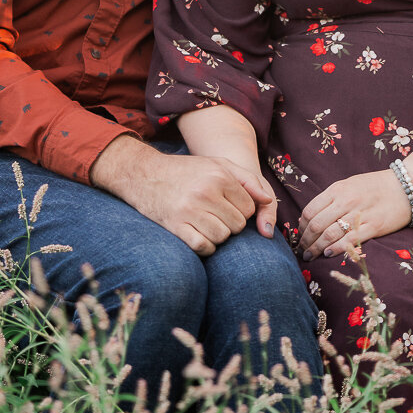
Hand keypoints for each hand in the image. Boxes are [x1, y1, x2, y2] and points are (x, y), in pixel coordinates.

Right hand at [92, 137, 272, 255]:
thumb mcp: (219, 164)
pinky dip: (205, 246)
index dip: (241, 209)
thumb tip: (267, 200)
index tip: (228, 204)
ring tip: (206, 222)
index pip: (249, 208)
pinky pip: (204, 247)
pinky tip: (198, 234)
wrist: (145, 174)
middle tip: (215, 214)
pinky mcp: (176, 227)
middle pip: (238, 225)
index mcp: (220, 176)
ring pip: (222, 238)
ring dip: (218, 235)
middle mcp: (206, 193)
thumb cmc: (188, 170)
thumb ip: (248, 180)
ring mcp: (190, 211)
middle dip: (231, 223)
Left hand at [298, 169, 410, 260]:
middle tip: (302, 251)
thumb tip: (312, 216)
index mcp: (338, 189)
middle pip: (317, 225)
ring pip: (330, 235)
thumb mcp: (349, 184)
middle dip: (306, 241)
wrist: (405, 186)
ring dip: (316, 249)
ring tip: (311, 256)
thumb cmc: (375, 185)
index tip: (300, 235)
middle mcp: (346, 201)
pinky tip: (328, 254)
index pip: (311, 210)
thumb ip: (332, 198)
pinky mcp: (374, 227)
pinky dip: (336, 249)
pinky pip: (350, 240)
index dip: (302, 226)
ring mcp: (360, 214)